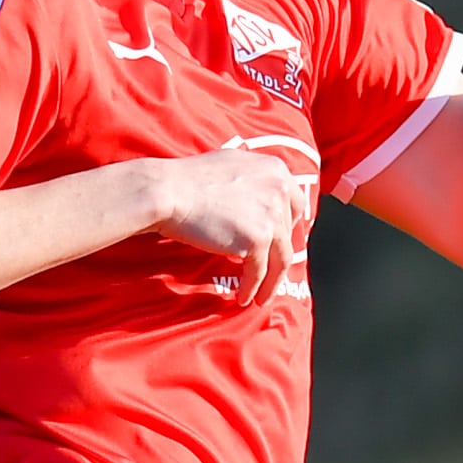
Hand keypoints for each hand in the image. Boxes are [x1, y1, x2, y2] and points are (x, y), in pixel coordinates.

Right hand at [144, 148, 306, 308]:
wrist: (167, 191)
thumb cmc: (188, 179)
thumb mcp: (232, 164)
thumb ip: (253, 178)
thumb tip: (262, 197)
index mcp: (276, 170)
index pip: (295, 205)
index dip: (287, 227)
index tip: (279, 243)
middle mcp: (279, 190)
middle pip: (288, 235)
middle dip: (279, 257)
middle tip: (271, 274)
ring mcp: (270, 215)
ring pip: (280, 259)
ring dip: (271, 283)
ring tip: (261, 297)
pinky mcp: (257, 239)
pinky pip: (259, 272)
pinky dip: (252, 288)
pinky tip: (243, 297)